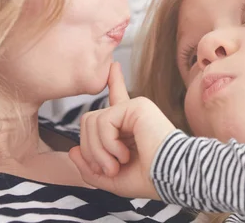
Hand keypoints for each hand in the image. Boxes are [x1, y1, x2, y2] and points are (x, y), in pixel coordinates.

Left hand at [68, 62, 175, 199]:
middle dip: (90, 150)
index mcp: (129, 126)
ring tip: (116, 164)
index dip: (114, 82)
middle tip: (108, 169)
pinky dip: (107, 144)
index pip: (117, 99)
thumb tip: (73, 151)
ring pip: (91, 121)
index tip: (113, 66)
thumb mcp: (111, 179)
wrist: (171, 177)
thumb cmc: (149, 179)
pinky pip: (103, 121)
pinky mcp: (135, 106)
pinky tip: (124, 154)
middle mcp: (131, 113)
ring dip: (98, 151)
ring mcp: (133, 107)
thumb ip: (90, 167)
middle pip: (89, 121)